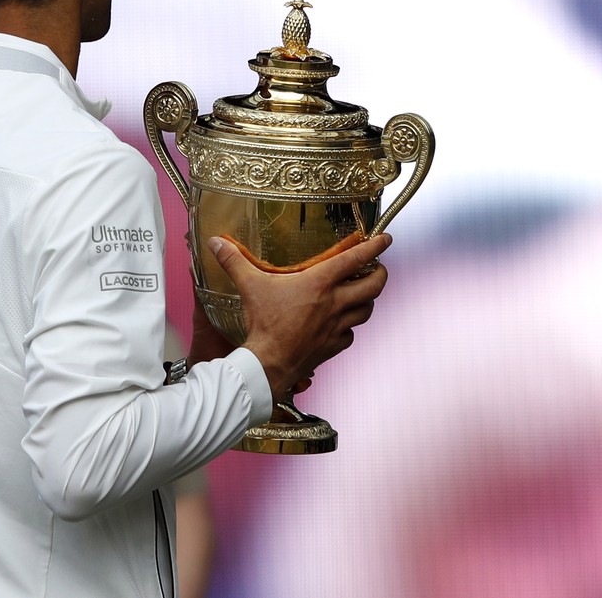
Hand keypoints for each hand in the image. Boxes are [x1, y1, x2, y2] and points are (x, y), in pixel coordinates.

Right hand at [207, 232, 389, 398]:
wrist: (268, 363)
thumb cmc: (263, 322)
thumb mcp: (250, 286)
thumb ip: (235, 262)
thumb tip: (216, 242)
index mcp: (320, 283)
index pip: (356, 258)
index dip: (374, 246)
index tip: (385, 238)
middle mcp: (336, 302)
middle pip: (374, 285)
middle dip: (380, 274)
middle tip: (377, 269)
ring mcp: (338, 325)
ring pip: (367, 310)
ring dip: (367, 300)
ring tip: (362, 294)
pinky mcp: (335, 345)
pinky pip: (352, 334)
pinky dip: (351, 327)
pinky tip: (342, 324)